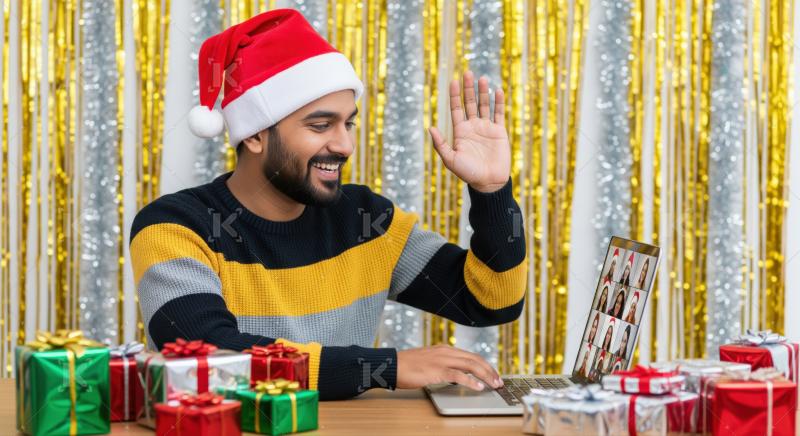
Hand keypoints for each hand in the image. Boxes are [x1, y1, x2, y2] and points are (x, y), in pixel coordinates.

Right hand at [396, 345, 503, 390]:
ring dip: (485, 375)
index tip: (493, 374)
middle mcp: (446, 352)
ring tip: (494, 384)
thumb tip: (455, 375)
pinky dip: (471, 381)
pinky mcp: (436, 370)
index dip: (485, 365)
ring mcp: (442, 360)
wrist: (392, 365)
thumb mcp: (428, 362)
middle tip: (499, 381)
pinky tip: (478, 387)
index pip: (471, 355)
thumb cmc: (407, 366)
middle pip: (475, 359)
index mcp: (444, 349)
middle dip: (490, 370)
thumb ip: (442, 365)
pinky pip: (458, 375)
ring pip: (471, 365)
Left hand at [429, 71, 510, 192]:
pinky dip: (498, 103)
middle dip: (468, 89)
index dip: (455, 95)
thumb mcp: (450, 159)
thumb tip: (431, 127)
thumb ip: (440, 144)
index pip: (456, 109)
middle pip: (470, 103)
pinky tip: (497, 91)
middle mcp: (473, 127)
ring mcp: (486, 128)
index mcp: (460, 132)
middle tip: (467, 73)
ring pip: (484, 106)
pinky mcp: (499, 132)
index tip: (453, 81)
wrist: (488, 182)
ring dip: (483, 92)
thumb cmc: (468, 173)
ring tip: (482, 79)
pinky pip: (499, 114)